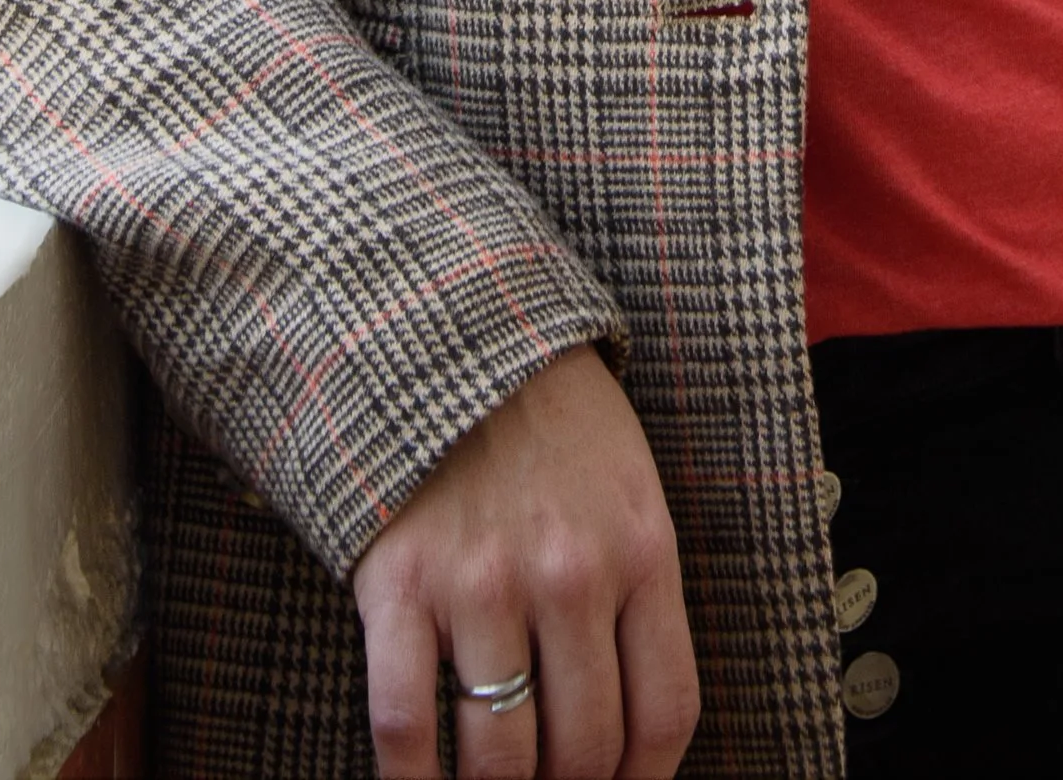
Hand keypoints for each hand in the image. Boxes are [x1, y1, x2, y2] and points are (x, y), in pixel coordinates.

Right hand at [354, 346, 699, 777]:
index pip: (664, 711)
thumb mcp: (626, 484)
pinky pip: (406, 726)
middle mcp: (570, 575)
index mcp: (640, 549)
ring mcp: (482, 582)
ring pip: (500, 757)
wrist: (446, 326)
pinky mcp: (399, 584)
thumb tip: (628, 719)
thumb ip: (635, 587)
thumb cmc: (547, 417)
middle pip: (583, 749)